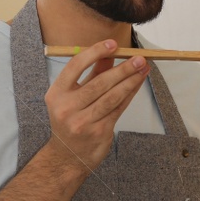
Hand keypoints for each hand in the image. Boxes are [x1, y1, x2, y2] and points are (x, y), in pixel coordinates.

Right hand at [42, 39, 148, 172]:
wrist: (67, 157)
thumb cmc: (70, 121)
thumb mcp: (72, 97)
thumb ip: (90, 75)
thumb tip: (109, 54)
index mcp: (56, 94)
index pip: (75, 66)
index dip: (95, 52)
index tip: (113, 44)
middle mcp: (67, 108)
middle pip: (99, 82)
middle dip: (122, 68)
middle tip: (138, 58)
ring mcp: (83, 122)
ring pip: (112, 96)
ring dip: (130, 81)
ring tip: (143, 69)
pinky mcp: (99, 132)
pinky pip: (118, 108)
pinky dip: (130, 94)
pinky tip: (137, 84)